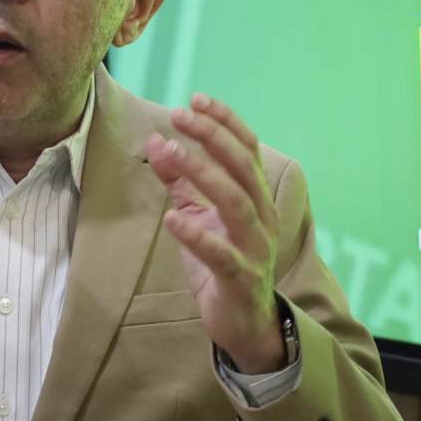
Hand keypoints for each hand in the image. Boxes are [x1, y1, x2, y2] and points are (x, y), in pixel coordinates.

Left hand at [145, 93, 283, 373]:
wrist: (244, 322)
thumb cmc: (221, 262)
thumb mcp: (197, 215)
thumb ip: (180, 182)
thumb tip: (158, 143)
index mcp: (256, 197)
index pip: (247, 149)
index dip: (225, 122)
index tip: (197, 99)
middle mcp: (263, 217)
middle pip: (243, 168)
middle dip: (212, 137)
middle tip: (180, 115)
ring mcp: (255, 248)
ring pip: (237, 203)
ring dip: (203, 174)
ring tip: (171, 152)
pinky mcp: (240, 278)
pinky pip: (220, 254)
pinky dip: (197, 235)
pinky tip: (173, 219)